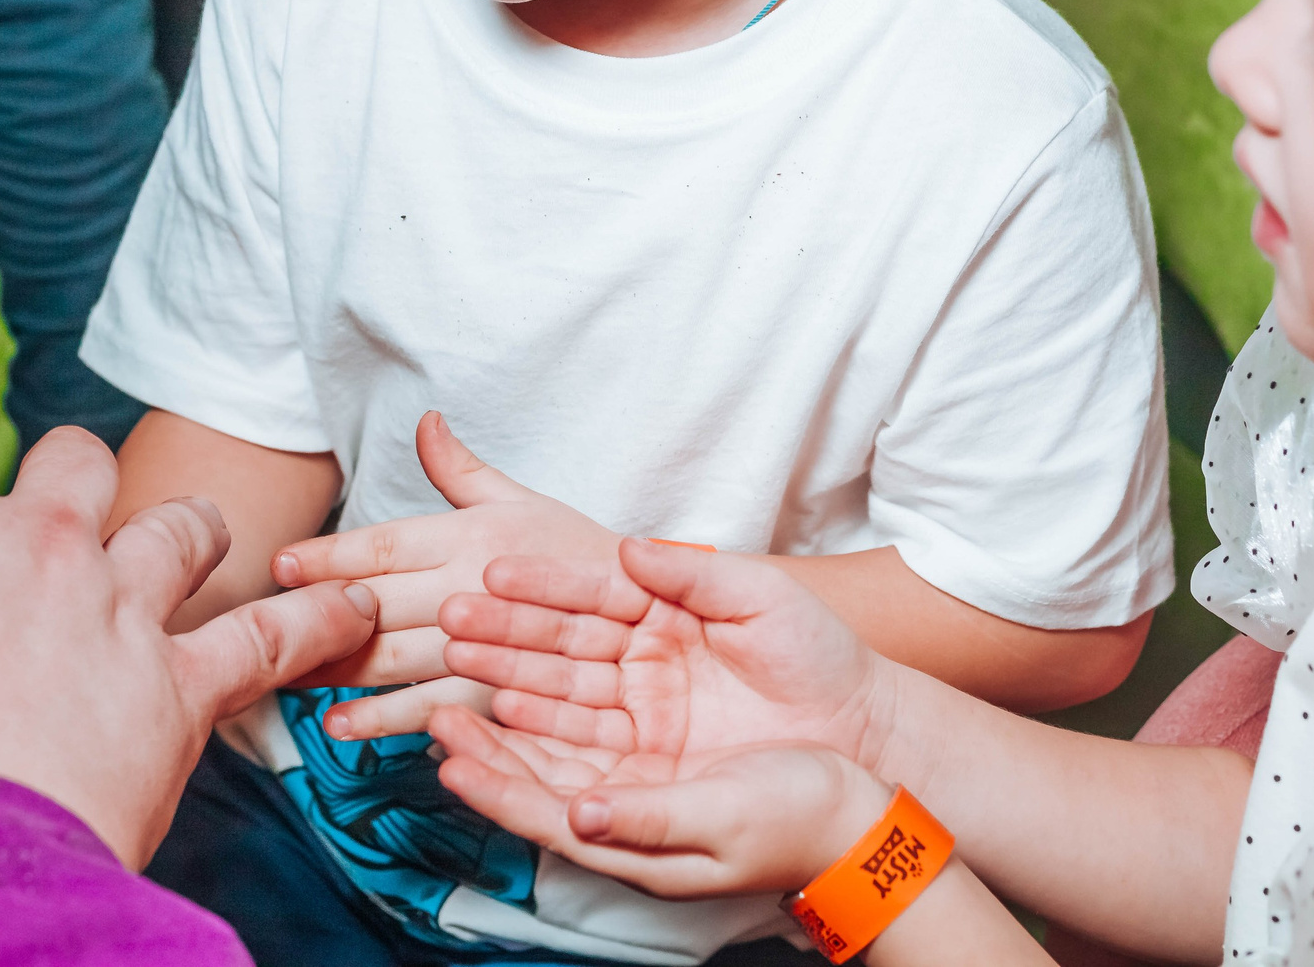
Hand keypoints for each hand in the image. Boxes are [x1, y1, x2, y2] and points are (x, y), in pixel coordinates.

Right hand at [0, 427, 379, 870]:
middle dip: (75, 478)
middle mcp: (44, 549)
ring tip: (198, 542)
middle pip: (75, 466)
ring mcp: (122, 608)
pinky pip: (275, 638)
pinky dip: (322, 622)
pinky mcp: (183, 683)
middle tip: (70, 514)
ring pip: (181, 527)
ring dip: (190, 531)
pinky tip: (355, 611)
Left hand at [275, 411, 620, 739]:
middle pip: (375, 605)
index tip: (280, 564)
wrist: (655, 609)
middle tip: (255, 623)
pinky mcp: (500, 691)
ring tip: (280, 675)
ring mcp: (486, 644)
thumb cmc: (579, 551)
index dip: (330, 556)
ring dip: (334, 668)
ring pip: (393, 658)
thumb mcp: (523, 500)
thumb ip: (461, 469)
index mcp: (471, 536)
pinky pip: (431, 708)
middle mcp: (472, 588)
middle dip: (313, 614)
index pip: (385, 546)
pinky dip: (383, 719)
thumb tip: (424, 421)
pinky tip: (341, 725)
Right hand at [433, 536, 895, 778]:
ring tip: (455, 664)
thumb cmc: (819, 652)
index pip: (592, 595)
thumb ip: (692, 573)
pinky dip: (534, 739)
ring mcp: (641, 714)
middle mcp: (642, 663)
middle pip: (561, 646)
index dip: (543, 585)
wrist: (861, 728)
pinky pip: (579, 751)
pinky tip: (493, 723)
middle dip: (505, 632)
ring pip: (559, 696)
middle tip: (452, 617)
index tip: (494, 572)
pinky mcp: (646, 765)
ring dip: (505, 681)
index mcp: (665, 613)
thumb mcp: (760, 596)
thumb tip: (628, 548)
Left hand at [433, 709, 892, 901]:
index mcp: (632, 837)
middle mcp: (625, 803)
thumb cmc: (796, 822)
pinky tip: (526, 667)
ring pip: (558, 728)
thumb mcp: (720, 823)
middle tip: (431, 698)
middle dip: (483, 734)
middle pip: (537, 765)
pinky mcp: (666, 731)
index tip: (446, 751)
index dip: (491, 782)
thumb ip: (646, 819)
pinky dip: (554, 686)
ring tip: (465, 663)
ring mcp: (643, 767)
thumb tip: (580, 814)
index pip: (541, 811)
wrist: (856, 809)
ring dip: (510, 694)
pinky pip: (594, 708)